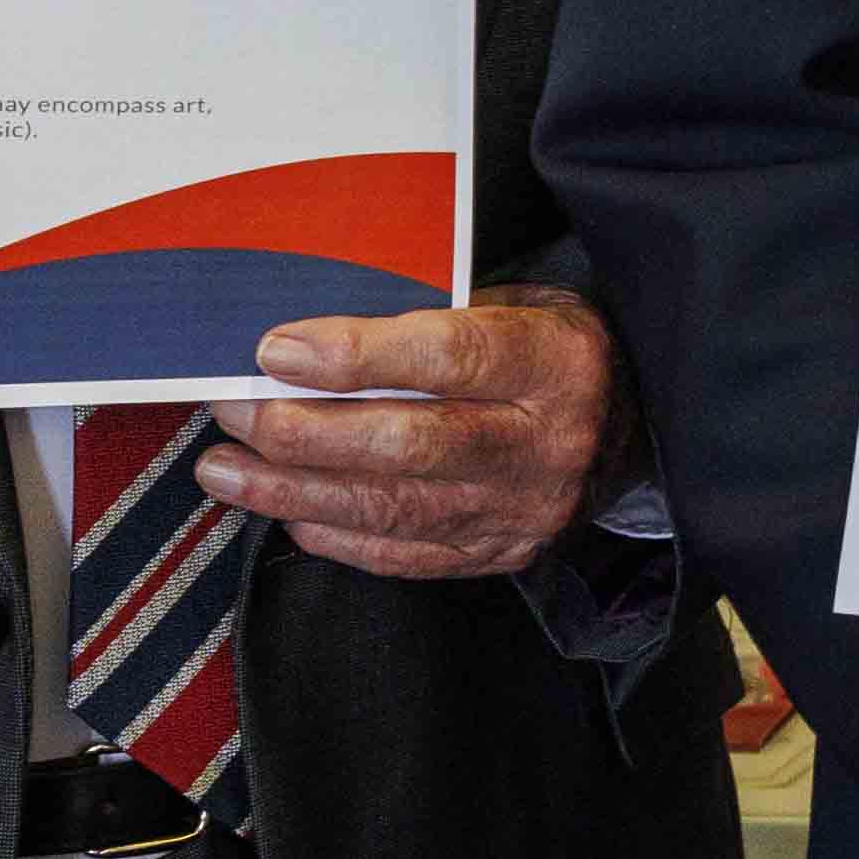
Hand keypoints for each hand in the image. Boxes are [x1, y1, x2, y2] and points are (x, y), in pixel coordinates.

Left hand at [202, 287, 622, 582]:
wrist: (632, 426)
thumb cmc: (553, 352)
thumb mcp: (517, 303)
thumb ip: (431, 316)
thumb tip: (312, 333)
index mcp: (555, 364)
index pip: (449, 358)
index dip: (357, 355)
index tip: (279, 349)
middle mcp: (544, 444)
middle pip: (410, 444)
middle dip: (305, 431)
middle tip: (235, 409)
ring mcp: (522, 509)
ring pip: (394, 508)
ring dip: (295, 490)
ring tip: (226, 468)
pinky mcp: (500, 553)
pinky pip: (405, 555)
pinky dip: (336, 536)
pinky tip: (287, 509)